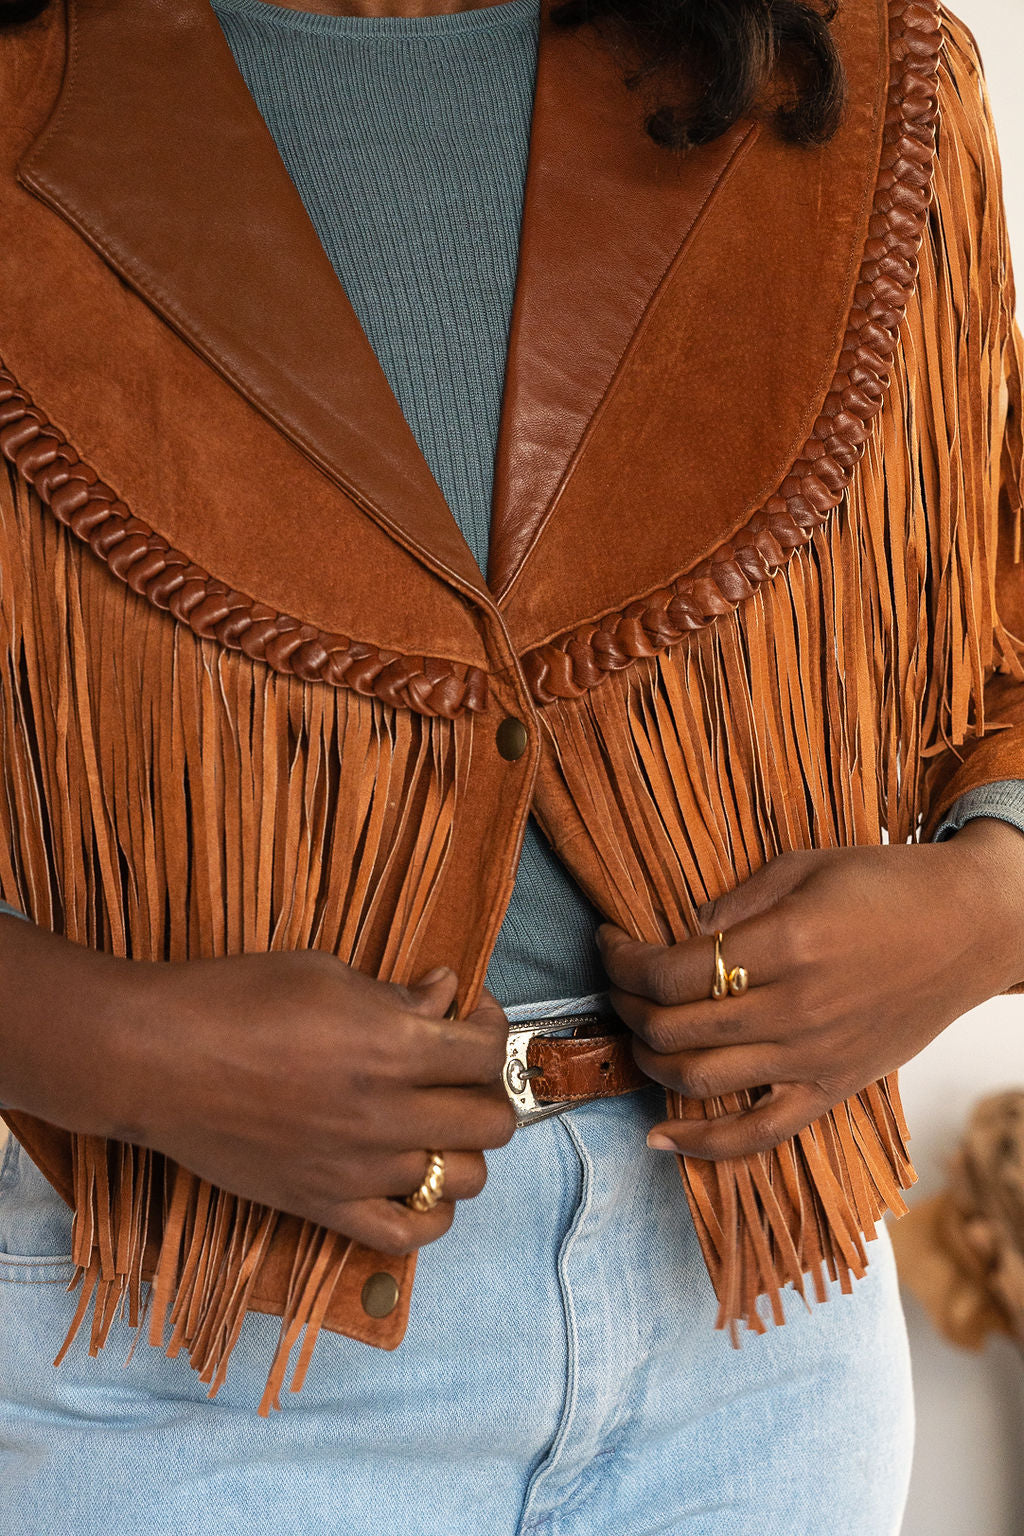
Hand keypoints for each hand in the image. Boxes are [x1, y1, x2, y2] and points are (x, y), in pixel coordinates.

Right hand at [0, 919, 515, 1255]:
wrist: (155, 1059)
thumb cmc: (234, 999)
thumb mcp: (325, 974)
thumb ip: (396, 993)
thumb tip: (445, 995)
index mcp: (392, 1046)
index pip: (487, 1054)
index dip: (490, 1027)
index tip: (469, 1015)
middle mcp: (386, 1114)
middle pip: (491, 1121)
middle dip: (487, 1089)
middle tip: (457, 1069)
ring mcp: (357, 1168)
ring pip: (464, 1179)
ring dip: (464, 1148)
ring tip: (438, 1121)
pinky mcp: (322, 1205)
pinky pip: (407, 1235)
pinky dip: (431, 1214)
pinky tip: (423, 1181)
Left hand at [599, 818, 1023, 1160]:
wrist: (970, 926)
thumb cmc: (888, 884)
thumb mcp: (803, 866)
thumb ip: (733, 903)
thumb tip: (675, 935)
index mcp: (787, 945)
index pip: (671, 972)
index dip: (623, 961)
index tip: (610, 942)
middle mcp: (796, 1010)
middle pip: (674, 1029)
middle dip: (626, 1006)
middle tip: (618, 983)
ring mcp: (814, 1058)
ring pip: (700, 1081)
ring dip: (648, 1061)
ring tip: (637, 1033)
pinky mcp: (832, 1088)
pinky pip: (758, 1134)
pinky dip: (702, 1145)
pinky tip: (658, 1137)